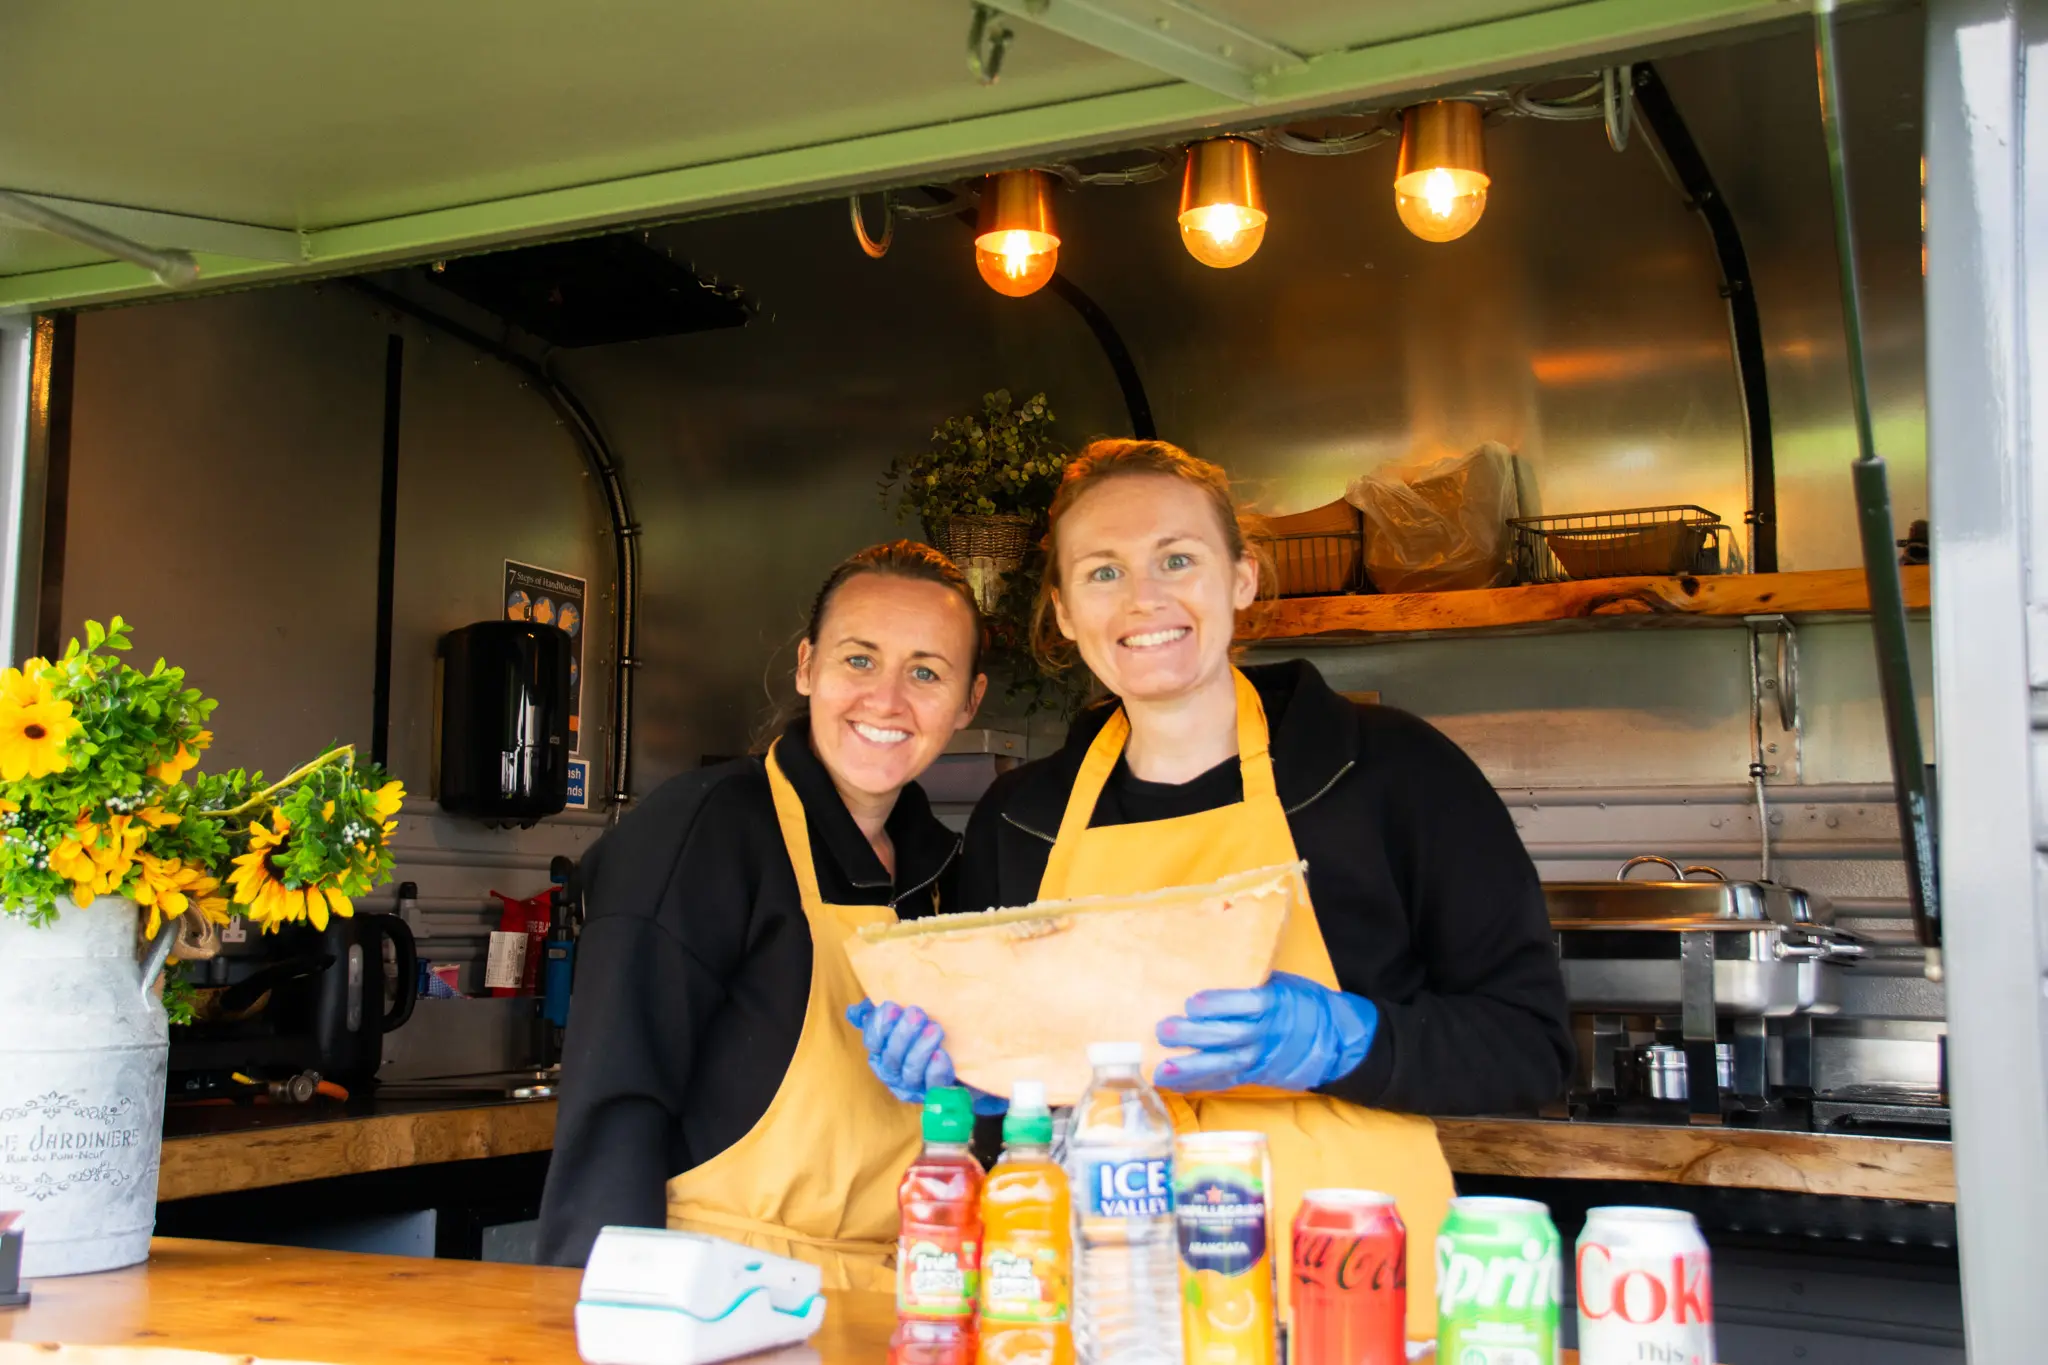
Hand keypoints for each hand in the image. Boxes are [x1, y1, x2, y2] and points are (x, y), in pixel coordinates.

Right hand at [845, 1000, 1006, 1114]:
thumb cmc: (927, 1031)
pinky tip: (942, 1054)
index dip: (880, 1025)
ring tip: (935, 1029)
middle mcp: (893, 1072)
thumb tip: (855, 1013)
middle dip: (903, 1034)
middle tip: (918, 1013)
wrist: (965, 1055)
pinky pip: (933, 1085)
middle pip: (891, 1056)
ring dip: (921, 1048)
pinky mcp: (937, 1093)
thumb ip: (881, 1013)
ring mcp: (915, 1086)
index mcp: (881, 1051)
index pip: (872, 1041)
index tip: (893, 1006)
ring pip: (910, 1071)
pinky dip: (936, 1069)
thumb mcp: (904, 1017)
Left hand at [1154, 971, 1377, 1093]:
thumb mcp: (1283, 984)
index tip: (1192, 1002)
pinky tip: (1174, 1085)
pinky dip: (1199, 1084)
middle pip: (1230, 1036)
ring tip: (1161, 1071)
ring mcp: (1261, 1058)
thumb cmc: (1302, 1004)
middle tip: (1164, 1031)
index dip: (1219, 1004)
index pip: (1247, 1004)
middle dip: (1196, 1036)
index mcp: (1276, 1004)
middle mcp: (1268, 1033)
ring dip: (1191, 1069)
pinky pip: (1226, 1082)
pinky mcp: (1256, 1076)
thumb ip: (1250, 984)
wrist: (1332, 1040)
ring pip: (1226, 1065)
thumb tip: (1208, 972)